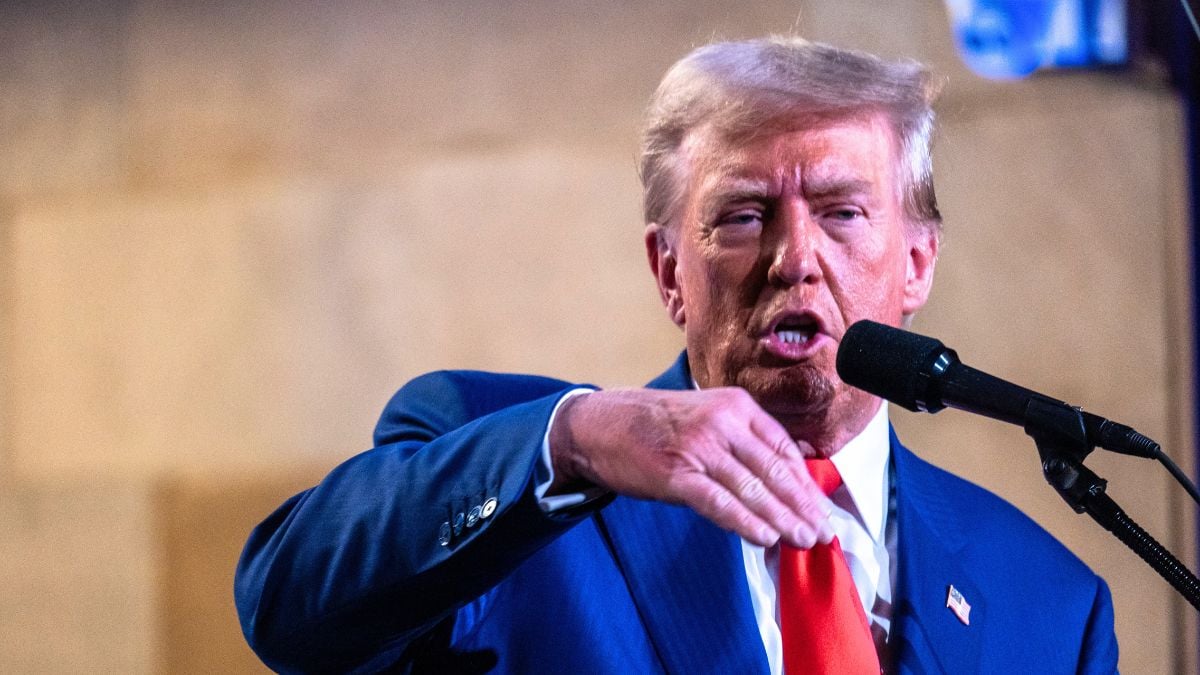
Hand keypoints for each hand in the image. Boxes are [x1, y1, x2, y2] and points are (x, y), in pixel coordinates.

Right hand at [548, 387, 834, 547]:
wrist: (600, 424)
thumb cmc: (656, 425)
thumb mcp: (707, 414)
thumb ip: (746, 436)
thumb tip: (792, 463)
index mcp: (734, 406)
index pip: (782, 448)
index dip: (806, 482)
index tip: (821, 508)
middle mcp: (721, 422)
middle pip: (774, 471)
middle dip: (802, 506)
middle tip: (822, 531)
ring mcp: (698, 447)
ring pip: (752, 489)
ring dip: (782, 519)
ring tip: (802, 540)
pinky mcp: (676, 474)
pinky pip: (720, 503)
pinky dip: (746, 523)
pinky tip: (765, 538)